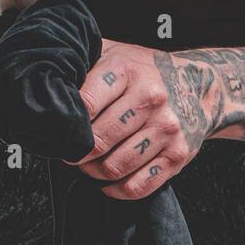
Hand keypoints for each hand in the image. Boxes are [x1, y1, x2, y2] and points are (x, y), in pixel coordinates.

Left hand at [74, 40, 214, 199]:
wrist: (198, 86)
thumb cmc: (144, 72)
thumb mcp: (115, 53)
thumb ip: (84, 62)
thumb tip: (46, 82)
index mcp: (128, 70)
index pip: (85, 105)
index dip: (67, 125)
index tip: (59, 132)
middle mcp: (150, 98)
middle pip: (98, 142)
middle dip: (77, 153)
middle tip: (71, 153)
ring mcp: (165, 129)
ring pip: (115, 167)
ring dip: (94, 173)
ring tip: (89, 165)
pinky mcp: (176, 156)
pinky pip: (137, 187)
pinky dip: (116, 191)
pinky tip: (108, 183)